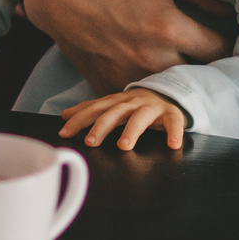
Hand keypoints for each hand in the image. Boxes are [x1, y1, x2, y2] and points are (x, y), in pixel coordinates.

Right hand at [21, 0, 233, 93]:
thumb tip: (231, 12)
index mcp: (169, 28)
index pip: (220, 50)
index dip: (230, 45)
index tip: (230, 40)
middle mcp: (152, 58)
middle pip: (200, 78)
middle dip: (210, 68)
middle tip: (213, 58)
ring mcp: (129, 77)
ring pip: (170, 94)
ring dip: (180, 83)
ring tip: (186, 70)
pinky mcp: (108, 86)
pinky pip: (139, 99)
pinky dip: (149, 91)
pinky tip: (154, 77)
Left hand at [58, 87, 189, 150]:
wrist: (168, 93)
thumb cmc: (136, 105)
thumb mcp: (113, 105)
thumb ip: (91, 110)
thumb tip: (64, 115)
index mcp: (116, 102)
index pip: (94, 109)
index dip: (79, 120)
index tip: (64, 133)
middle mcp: (132, 103)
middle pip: (114, 112)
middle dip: (101, 126)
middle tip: (91, 141)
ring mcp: (152, 108)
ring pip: (141, 117)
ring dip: (132, 130)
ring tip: (124, 145)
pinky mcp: (171, 114)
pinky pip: (174, 122)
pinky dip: (174, 132)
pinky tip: (173, 144)